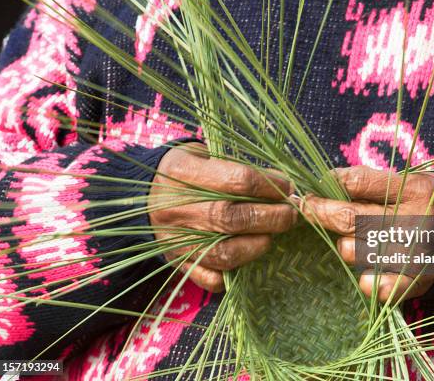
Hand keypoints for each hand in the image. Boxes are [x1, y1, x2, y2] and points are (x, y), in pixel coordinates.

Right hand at [149, 143, 296, 291]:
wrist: (141, 196)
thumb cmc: (185, 171)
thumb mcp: (204, 154)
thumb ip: (237, 167)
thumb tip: (281, 184)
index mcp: (184, 173)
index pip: (238, 180)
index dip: (270, 185)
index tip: (288, 187)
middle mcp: (177, 209)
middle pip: (233, 218)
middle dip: (272, 218)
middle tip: (292, 215)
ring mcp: (176, 240)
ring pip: (225, 253)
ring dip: (257, 246)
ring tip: (271, 236)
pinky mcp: (178, 262)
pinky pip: (210, 279)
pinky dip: (234, 273)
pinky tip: (247, 258)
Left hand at [303, 166, 433, 301]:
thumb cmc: (421, 203)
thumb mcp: (407, 182)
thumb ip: (371, 182)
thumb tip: (326, 182)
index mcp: (418, 189)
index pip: (361, 181)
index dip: (333, 181)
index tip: (318, 182)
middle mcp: (420, 220)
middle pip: (352, 218)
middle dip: (320, 211)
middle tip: (304, 207)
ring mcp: (418, 253)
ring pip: (356, 250)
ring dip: (343, 246)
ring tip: (346, 241)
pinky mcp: (418, 280)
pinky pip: (383, 286)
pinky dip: (370, 284)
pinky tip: (364, 280)